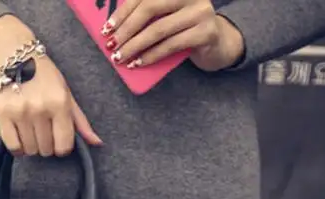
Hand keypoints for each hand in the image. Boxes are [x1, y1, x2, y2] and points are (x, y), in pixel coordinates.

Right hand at [0, 16, 101, 156]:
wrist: (12, 53)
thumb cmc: (44, 76)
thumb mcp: (66, 94)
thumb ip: (80, 121)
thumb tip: (97, 143)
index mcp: (59, 103)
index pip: (64, 146)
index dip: (62, 147)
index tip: (57, 139)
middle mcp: (40, 109)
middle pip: (46, 149)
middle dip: (46, 145)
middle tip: (42, 130)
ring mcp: (20, 112)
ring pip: (30, 149)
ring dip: (32, 145)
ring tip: (30, 130)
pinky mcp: (2, 114)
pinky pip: (13, 146)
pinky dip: (18, 148)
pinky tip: (20, 137)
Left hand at [102, 0, 244, 71]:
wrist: (217, 44)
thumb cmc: (185, 30)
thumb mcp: (166, 17)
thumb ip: (148, 16)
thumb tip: (114, 27)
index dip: (123, 11)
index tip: (107, 28)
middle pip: (149, 8)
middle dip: (127, 29)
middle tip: (112, 45)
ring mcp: (200, 12)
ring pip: (159, 29)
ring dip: (135, 46)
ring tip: (121, 58)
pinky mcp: (205, 32)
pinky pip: (171, 45)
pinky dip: (151, 56)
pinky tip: (138, 63)